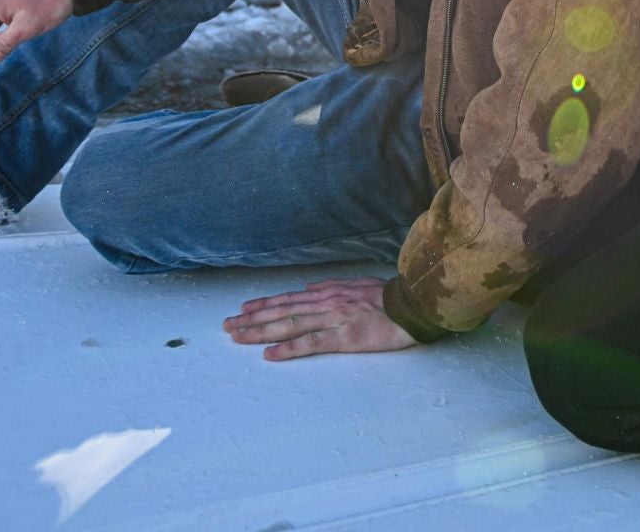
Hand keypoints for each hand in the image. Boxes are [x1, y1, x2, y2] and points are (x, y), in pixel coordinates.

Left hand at [225, 277, 419, 360]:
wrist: (412, 304)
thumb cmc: (388, 296)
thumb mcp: (356, 285)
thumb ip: (331, 287)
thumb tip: (309, 287)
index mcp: (329, 293)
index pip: (289, 299)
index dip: (264, 304)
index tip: (243, 310)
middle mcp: (325, 303)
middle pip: (282, 312)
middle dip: (252, 320)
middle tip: (227, 327)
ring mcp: (332, 319)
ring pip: (289, 325)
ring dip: (260, 332)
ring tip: (238, 338)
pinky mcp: (343, 337)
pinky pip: (310, 343)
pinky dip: (288, 348)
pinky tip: (270, 354)